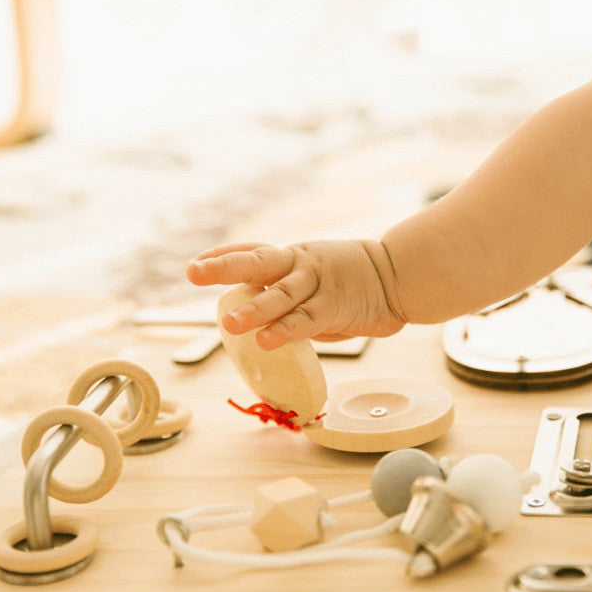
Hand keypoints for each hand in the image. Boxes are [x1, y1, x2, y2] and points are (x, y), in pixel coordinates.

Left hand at [186, 240, 406, 349]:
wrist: (397, 276)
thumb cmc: (349, 281)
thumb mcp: (313, 279)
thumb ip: (287, 293)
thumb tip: (256, 315)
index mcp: (292, 257)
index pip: (253, 250)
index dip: (223, 255)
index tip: (196, 262)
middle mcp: (300, 265)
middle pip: (258, 262)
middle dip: (224, 267)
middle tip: (194, 272)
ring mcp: (317, 284)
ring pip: (280, 295)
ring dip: (254, 309)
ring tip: (229, 323)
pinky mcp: (334, 307)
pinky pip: (305, 320)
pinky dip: (285, 331)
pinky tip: (265, 341)